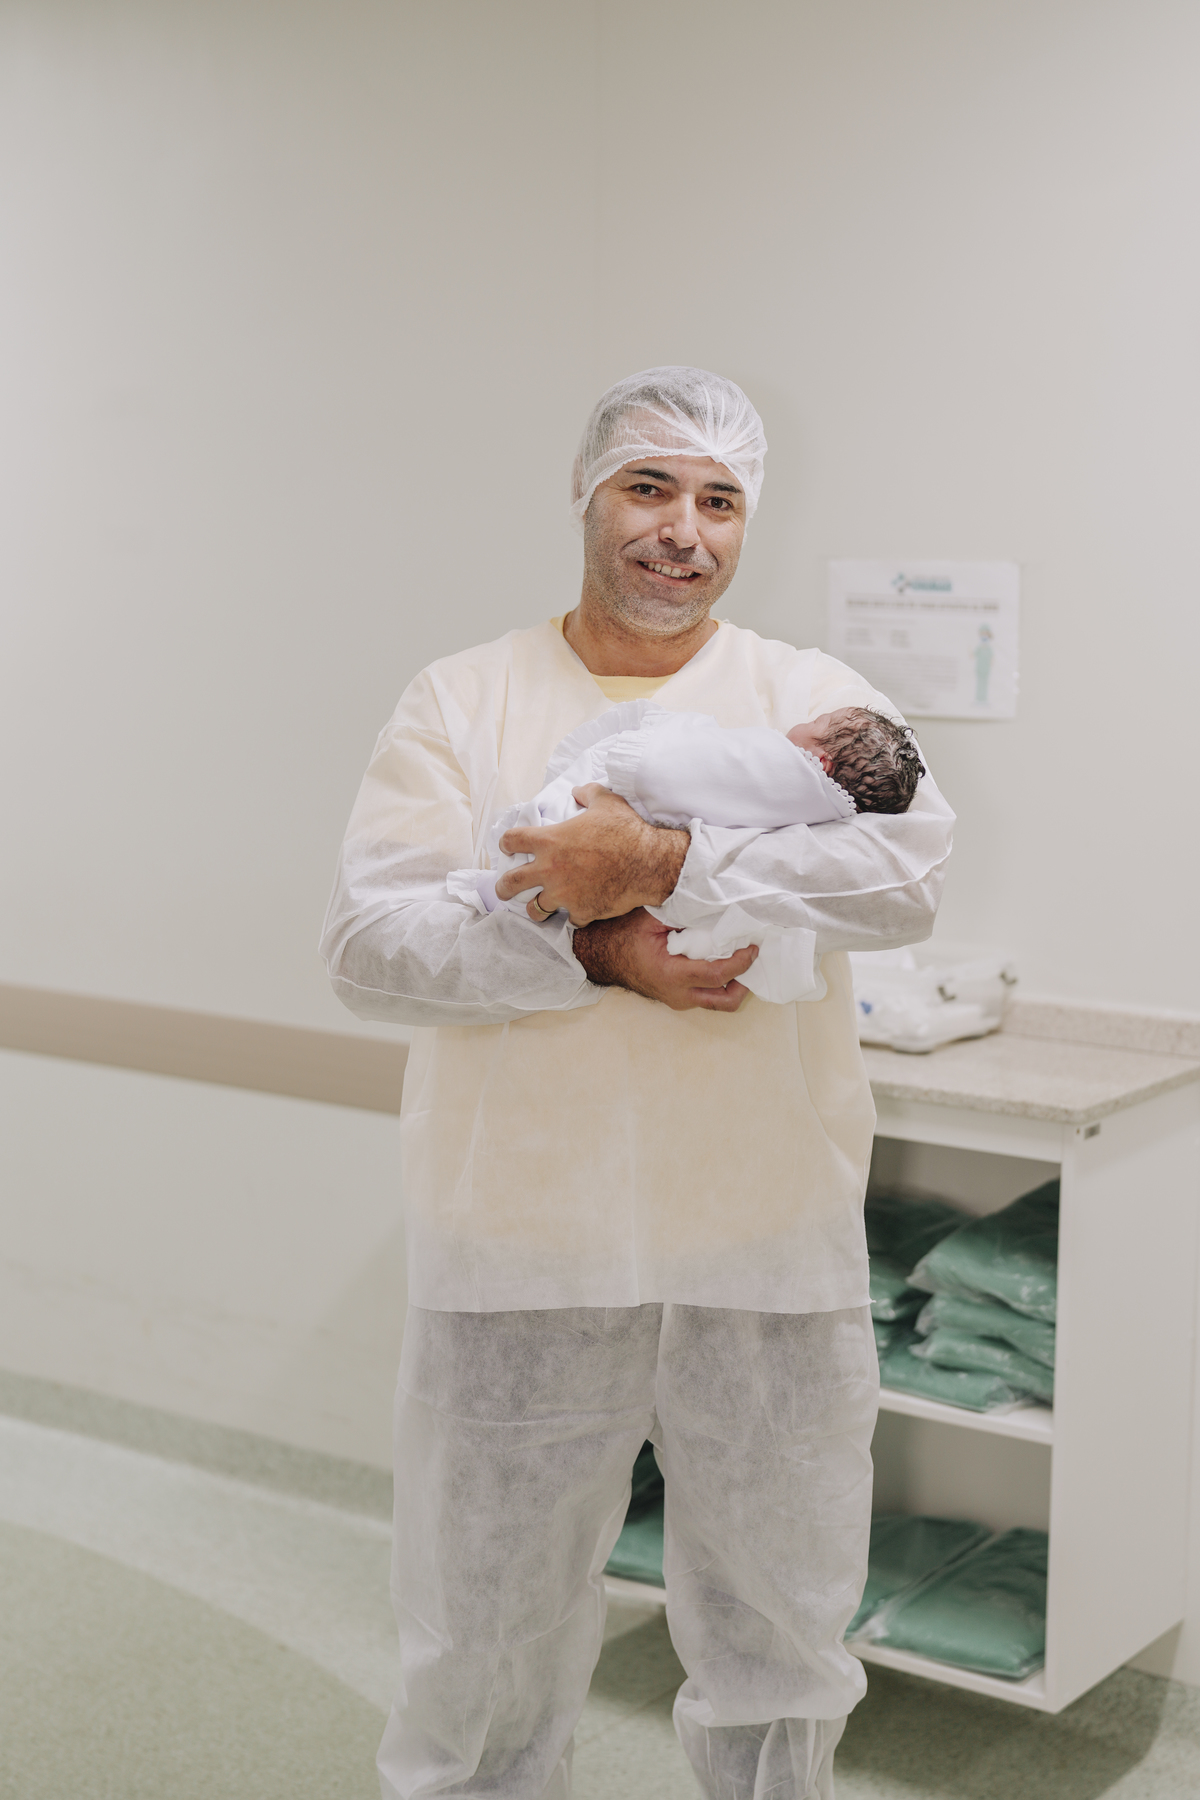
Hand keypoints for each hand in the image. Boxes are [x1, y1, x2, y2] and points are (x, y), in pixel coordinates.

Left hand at [495, 785, 688, 925]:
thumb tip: (578, 791)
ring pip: (535, 908)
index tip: (508, 846)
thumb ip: (587, 793)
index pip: (513, 840)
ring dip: (535, 908)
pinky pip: (571, 919)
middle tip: (503, 889)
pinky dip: (575, 915)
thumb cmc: (626, 830)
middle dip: (503, 887)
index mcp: (550, 841)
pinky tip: (580, 912)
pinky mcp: (581, 911)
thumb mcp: (606, 801)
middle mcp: (550, 870)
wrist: (648, 862)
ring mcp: (564, 894)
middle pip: (511, 882)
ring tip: (538, 908)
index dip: (507, 842)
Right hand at [572, 908, 756, 1011]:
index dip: (740, 962)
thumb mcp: (652, 918)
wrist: (602, 956)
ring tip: (740, 959)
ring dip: (734, 984)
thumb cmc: (623, 935)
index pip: (717, 975)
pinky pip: (708, 996)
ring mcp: (678, 1000)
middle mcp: (677, 994)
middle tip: (752, 957)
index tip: (753, 946)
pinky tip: (723, 961)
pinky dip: (721, 982)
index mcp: (671, 974)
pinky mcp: (679, 999)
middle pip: (725, 1000)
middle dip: (745, 982)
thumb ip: (682, 913)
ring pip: (718, 1003)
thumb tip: (715, 906)